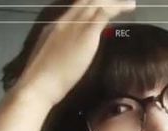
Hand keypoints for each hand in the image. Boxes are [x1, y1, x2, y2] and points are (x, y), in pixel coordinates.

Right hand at [12, 0, 135, 106]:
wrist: (38, 84)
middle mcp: (66, 20)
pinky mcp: (85, 33)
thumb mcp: (51, 60)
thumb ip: (62, 52)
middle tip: (120, 2)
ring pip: (97, 3)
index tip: (103, 5)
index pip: (76, 7)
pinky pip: (104, 13)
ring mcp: (75, 25)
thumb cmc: (42, 81)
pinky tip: (128, 7)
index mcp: (56, 26)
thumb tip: (70, 56)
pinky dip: (118, 7)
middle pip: (87, 0)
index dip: (90, 3)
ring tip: (129, 3)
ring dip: (114, 2)